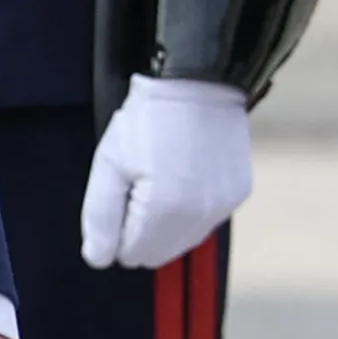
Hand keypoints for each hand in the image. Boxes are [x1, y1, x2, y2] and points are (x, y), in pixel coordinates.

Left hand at [79, 75, 253, 270]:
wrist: (198, 80)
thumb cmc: (148, 118)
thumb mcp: (109, 161)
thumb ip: (100, 216)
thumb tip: (99, 259)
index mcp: (163, 210)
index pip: (130, 255)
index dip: (117, 229)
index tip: (121, 192)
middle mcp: (200, 216)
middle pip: (158, 254)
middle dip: (141, 229)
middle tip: (139, 184)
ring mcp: (223, 206)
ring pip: (184, 240)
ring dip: (168, 222)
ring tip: (163, 176)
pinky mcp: (238, 194)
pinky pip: (207, 220)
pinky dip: (192, 208)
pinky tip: (186, 174)